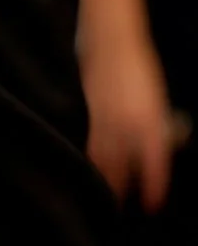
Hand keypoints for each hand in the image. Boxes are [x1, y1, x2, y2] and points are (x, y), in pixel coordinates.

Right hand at [82, 30, 180, 211]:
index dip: (152, 188)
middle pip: (122, 167)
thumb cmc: (140, 70)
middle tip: (120, 205)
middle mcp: (125, 125)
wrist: (112, 41)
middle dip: (120, 187)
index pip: (154, 166)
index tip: (151, 204)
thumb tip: (158, 147)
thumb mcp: (157, 101)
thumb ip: (156, 127)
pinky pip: (89, 141)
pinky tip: (90, 164)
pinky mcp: (87, 110)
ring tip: (102, 192)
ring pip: (101, 157)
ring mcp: (103, 118)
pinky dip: (91, 156)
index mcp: (149, 123)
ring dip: (102, 175)